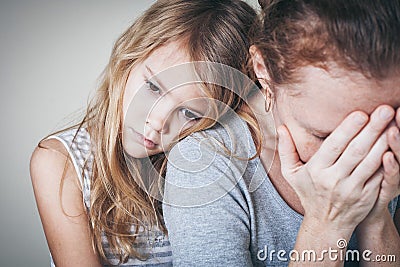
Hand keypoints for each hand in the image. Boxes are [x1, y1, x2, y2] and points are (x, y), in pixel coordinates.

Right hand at [278, 105, 394, 235]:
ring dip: (385, 141)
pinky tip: (395, 145)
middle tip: (386, 110)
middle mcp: (334, 179)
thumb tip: (281, 128)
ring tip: (394, 123)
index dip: (348, 130)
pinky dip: (389, 160)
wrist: (326, 224)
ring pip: (371, 162)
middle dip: (372, 129)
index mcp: (316, 170)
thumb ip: (286, 150)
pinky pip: (380, 176)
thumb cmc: (308, 193)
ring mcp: (353, 189)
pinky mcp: (368, 196)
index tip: (361, 113)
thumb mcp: (291, 173)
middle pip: (356, 151)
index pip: (334, 147)